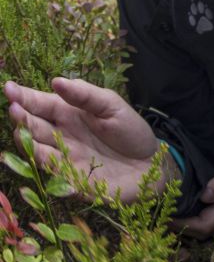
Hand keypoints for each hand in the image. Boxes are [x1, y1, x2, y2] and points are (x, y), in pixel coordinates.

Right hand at [4, 78, 175, 200]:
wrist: (151, 163)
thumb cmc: (130, 131)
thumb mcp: (112, 106)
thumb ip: (86, 95)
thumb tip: (57, 81)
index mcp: (69, 114)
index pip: (41, 104)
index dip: (23, 97)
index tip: (8, 88)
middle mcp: (61, 136)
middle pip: (34, 126)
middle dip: (21, 117)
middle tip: (13, 107)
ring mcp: (64, 158)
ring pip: (37, 150)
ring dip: (28, 140)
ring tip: (21, 128)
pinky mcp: (71, 180)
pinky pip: (53, 173)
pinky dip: (45, 166)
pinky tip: (39, 154)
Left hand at [173, 144, 213, 238]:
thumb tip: (206, 197)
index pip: (206, 224)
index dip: (184, 224)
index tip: (165, 216)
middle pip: (204, 231)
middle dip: (181, 228)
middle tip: (161, 218)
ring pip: (206, 230)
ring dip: (187, 227)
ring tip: (169, 217)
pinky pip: (210, 223)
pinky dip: (194, 221)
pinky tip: (184, 213)